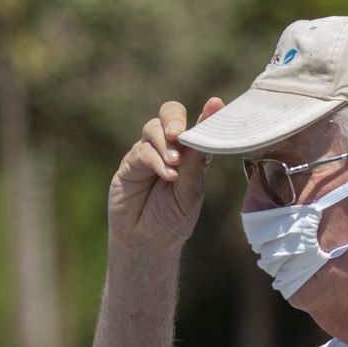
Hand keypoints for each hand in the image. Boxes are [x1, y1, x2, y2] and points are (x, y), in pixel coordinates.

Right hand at [108, 97, 224, 253]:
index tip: (216, 104)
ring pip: (153, 128)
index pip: (199, 126)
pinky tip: (167, 175)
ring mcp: (148, 153)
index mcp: (191, 153)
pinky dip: (156, 160)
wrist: (147, 242)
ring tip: (175, 164)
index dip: (207, 114)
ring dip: (165, 144)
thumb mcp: (191, 192)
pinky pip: (142, 151)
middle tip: (178, 134)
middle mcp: (169, 148)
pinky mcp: (130, 163)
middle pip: (170, 113)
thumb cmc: (173, 219)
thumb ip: (195, 163)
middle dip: (175, 119)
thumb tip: (204, 135)